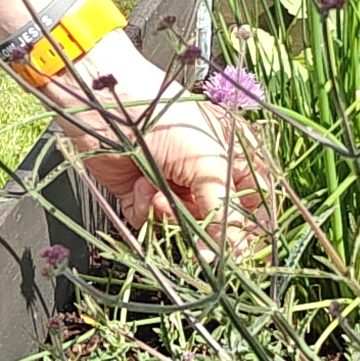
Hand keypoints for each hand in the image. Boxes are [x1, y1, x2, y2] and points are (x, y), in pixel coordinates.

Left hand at [47, 36, 263, 232]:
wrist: (108, 106)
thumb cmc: (166, 119)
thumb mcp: (207, 164)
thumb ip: (225, 212)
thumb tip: (237, 254)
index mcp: (231, 160)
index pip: (251, 205)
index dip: (244, 226)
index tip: (235, 244)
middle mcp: (204, 175)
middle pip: (215, 222)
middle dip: (197, 219)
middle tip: (183, 203)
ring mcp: (173, 186)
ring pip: (183, 227)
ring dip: (168, 214)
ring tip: (154, 189)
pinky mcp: (141, 195)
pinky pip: (151, 223)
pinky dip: (144, 210)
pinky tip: (139, 186)